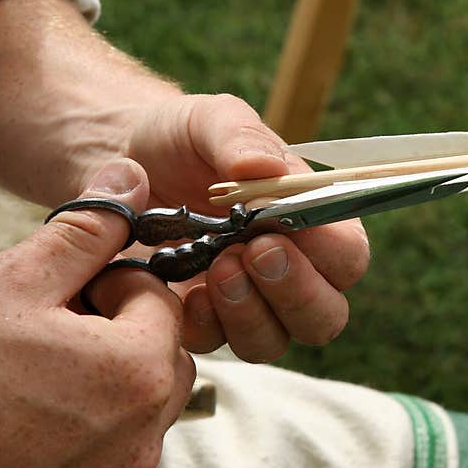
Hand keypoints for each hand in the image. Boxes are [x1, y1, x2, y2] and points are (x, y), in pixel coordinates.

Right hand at [0, 159, 193, 467]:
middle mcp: (144, 431)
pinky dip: (98, 429)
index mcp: (137, 370)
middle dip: (124, 330)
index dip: (116, 284)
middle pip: (163, 354)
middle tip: (62, 328)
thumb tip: (130, 179)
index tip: (73, 291)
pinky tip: (45, 419)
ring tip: (50, 373)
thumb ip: (84, 230)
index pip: (160, 301)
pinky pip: (120, 450)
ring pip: (147, 403)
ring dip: (115, 378)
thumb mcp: (14, 282)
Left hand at [121, 94, 369, 360]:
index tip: (276, 233)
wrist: (118, 161)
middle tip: (248, 254)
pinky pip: (219, 346)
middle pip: (325, 315)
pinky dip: (205, 326)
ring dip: (249, 314)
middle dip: (292, 293)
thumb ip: (240, 136)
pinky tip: (184, 292)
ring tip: (214, 267)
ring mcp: (250, 304)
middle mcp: (291, 271)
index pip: (348, 258)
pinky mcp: (203, 323)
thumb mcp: (208, 120)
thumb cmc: (181, 140)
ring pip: (275, 341)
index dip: (325, 256)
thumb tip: (267, 169)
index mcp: (312, 222)